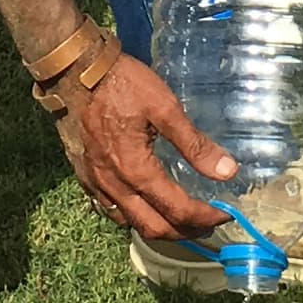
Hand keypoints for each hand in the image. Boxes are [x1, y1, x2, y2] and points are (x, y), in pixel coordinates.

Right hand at [51, 47, 235, 238]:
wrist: (74, 70)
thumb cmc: (122, 84)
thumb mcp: (165, 108)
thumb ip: (195, 144)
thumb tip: (228, 171)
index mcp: (137, 171)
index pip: (178, 211)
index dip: (206, 218)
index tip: (226, 214)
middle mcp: (115, 186)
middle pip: (154, 228)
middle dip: (185, 231)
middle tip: (208, 223)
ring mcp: (96, 183)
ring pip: (130, 223)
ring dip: (159, 227)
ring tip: (180, 217)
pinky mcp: (84, 176)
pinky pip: (110, 209)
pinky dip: (133, 216)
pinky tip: (145, 204)